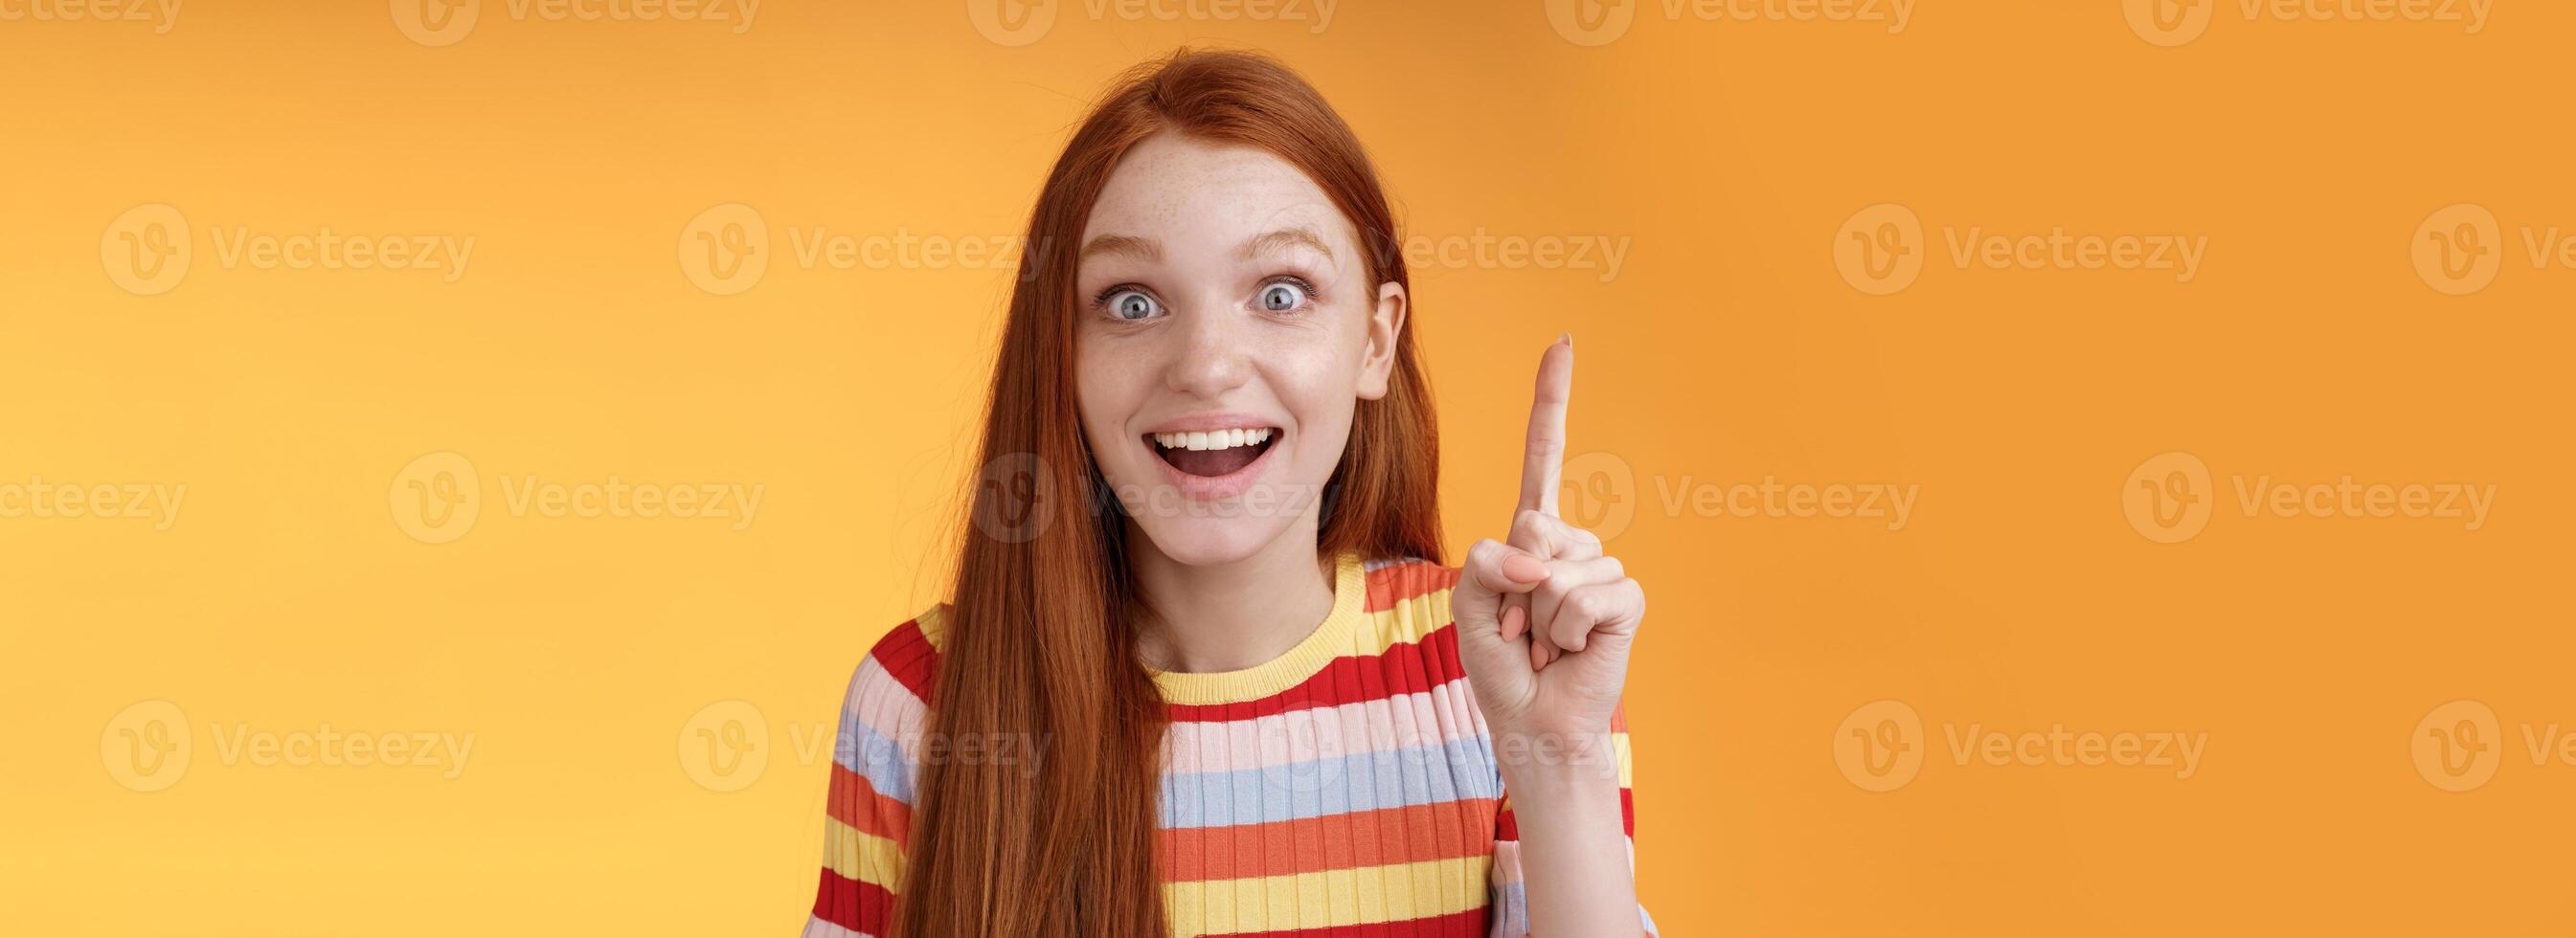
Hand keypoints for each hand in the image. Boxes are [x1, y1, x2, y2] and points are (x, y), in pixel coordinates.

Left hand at [1453, 335, 1644, 740]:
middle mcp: (1572, 544)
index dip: (1553, 400)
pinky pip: (1586, 597)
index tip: (1563, 342)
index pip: (1546, 455)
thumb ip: (1488, 564)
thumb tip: (1540, 562)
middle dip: (1509, 587)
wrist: (1532, 721)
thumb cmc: (1500, 664)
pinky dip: (1564, 633)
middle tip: (1517, 629)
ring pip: (1555, 572)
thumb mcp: (1467, 602)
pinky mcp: (1626, 599)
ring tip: (1543, 645)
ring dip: (1535, 620)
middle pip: (1531, 527)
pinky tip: (1569, 652)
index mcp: (1532, 535)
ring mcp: (1603, 568)